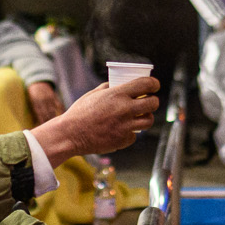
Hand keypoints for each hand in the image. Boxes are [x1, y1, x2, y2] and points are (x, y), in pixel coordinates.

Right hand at [33, 77, 159, 160]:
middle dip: (153, 101)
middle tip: (150, 101)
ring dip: (146, 117)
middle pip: (153, 103)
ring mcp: (125, 126)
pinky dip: (129, 132)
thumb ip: (109, 88)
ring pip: (148, 121)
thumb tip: (118, 83)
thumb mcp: (94, 94)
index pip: (146, 84)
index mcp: (117, 94)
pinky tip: (121, 130)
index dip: (154, 84)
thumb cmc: (80, 112)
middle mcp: (124, 109)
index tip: (154, 85)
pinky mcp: (123, 140)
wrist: (70, 134)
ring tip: (139, 116)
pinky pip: (134, 135)